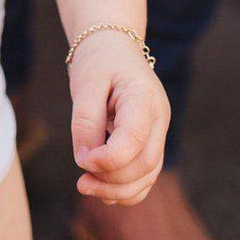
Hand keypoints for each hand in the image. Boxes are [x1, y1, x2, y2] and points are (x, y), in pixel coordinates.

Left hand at [68, 33, 170, 204]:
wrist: (114, 47)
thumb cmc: (100, 61)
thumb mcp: (86, 83)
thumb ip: (85, 122)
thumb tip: (86, 161)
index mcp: (144, 98)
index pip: (133, 141)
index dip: (107, 160)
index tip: (83, 161)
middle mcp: (158, 118)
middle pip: (144, 164)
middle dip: (111, 180)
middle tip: (80, 181)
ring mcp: (158, 132)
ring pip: (148, 175)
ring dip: (118, 190)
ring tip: (86, 187)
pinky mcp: (151, 142)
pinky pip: (145, 176)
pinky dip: (127, 189)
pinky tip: (103, 191)